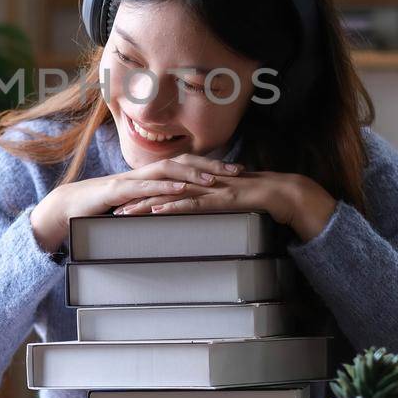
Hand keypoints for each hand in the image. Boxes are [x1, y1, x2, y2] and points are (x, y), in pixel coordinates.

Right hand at [29, 154, 243, 251]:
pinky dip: (166, 186)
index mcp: (151, 176)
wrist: (70, 207)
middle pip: (184, 161)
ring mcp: (132, 179)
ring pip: (168, 170)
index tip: (236, 172)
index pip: (187, 165)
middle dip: (212, 166)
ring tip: (215, 179)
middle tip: (238, 171)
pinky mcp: (119, 190)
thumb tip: (181, 212)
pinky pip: (147, 186)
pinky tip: (183, 189)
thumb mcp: (137, 206)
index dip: (212, 167)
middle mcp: (145, 172)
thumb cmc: (103, 208)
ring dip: (193, 173)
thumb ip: (156, 205)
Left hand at [113, 170, 337, 243]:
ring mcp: (210, 190)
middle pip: (161, 190)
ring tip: (125, 213)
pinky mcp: (221, 199)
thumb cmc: (259, 200)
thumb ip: (213, 204)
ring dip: (147, 205)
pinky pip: (194, 204)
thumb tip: (200, 213)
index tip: (124, 203)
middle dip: (136, 199)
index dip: (144, 195)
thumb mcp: (229, 202)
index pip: (167, 188)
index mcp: (202, 184)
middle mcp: (202, 183)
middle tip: (113, 208)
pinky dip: (174, 208)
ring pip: (172, 196)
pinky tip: (157, 212)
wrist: (285, 193)